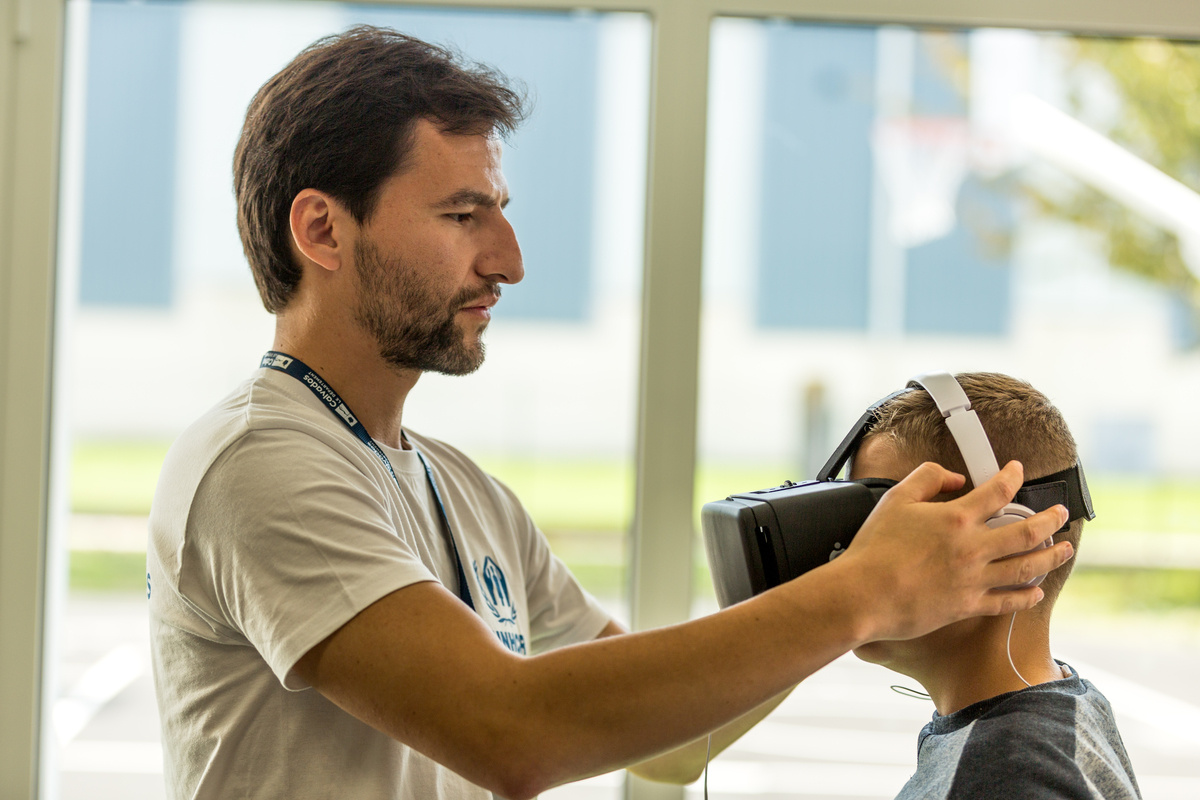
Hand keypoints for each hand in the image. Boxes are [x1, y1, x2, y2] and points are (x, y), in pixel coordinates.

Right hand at [832, 460, 1072, 643]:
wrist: (864, 593)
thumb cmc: (875, 548)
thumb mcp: (896, 499)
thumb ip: (928, 478)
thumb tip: (956, 477)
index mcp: (956, 518)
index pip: (998, 491)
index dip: (1012, 476)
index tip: (1018, 470)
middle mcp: (973, 548)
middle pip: (1028, 531)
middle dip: (1051, 519)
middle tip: (1062, 514)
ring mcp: (974, 579)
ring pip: (1027, 566)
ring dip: (1052, 556)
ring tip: (1066, 550)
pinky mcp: (967, 605)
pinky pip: (1007, 601)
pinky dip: (1026, 595)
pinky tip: (1037, 591)